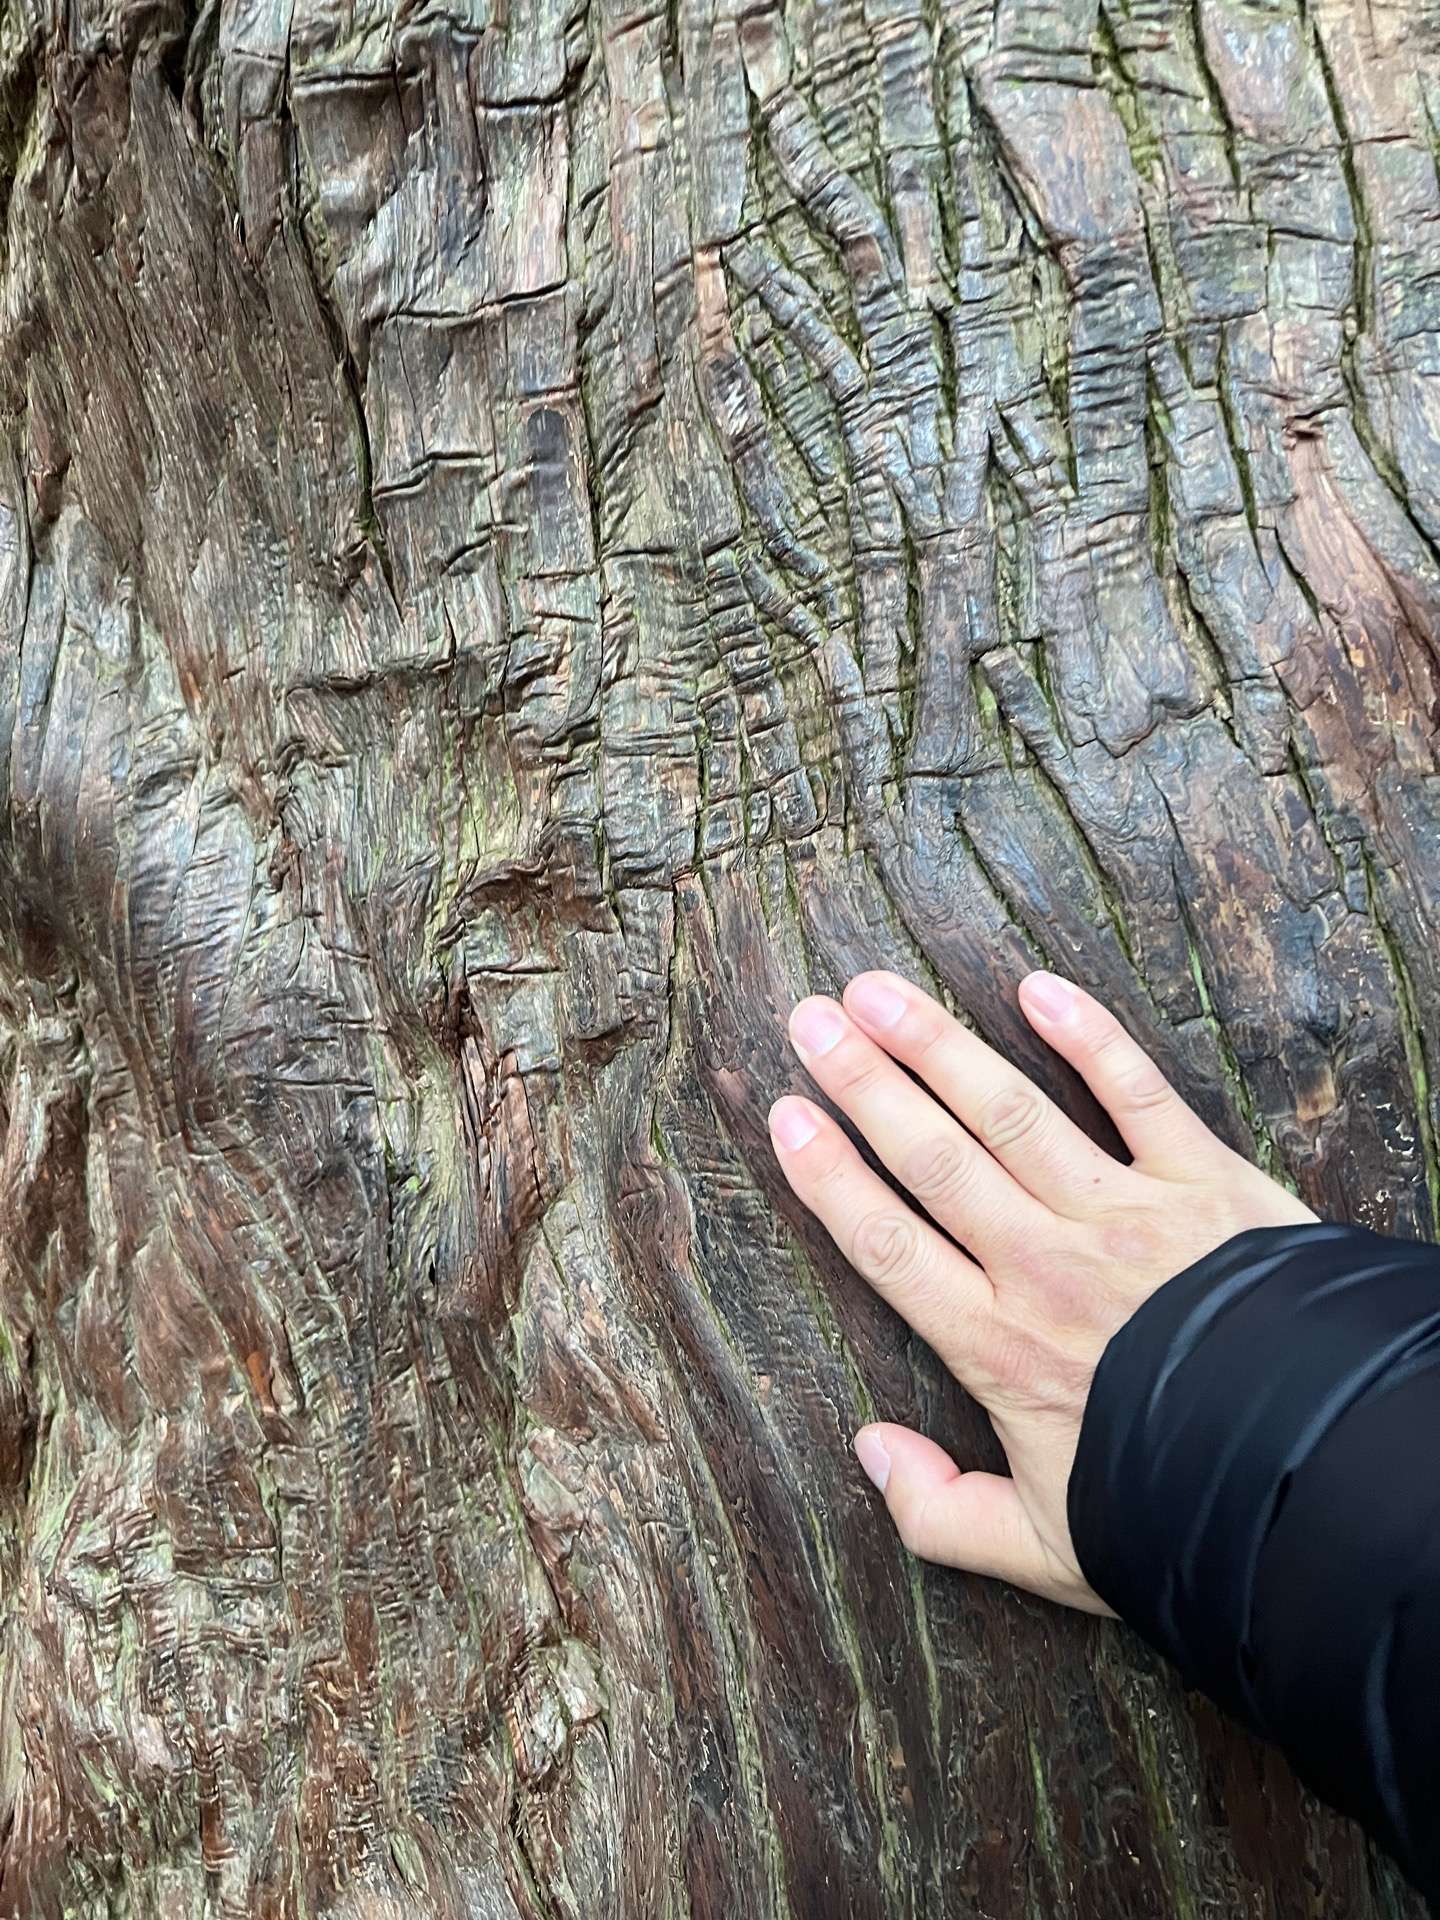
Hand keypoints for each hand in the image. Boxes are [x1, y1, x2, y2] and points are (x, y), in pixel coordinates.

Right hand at [768, 971, 1315, 1612]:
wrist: (1319, 1475)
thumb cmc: (1179, 1511)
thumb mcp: (1047, 1553)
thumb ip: (941, 1514)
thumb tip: (868, 1452)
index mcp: (998, 1345)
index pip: (887, 1242)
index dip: (828, 1175)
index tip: (786, 1116)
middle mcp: (1045, 1264)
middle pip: (933, 1158)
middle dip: (863, 1083)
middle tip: (810, 1019)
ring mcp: (1124, 1214)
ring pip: (1010, 1113)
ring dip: (939, 1046)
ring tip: (878, 991)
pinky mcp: (1204, 1181)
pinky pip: (1137, 1093)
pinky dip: (1090, 1037)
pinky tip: (1036, 988)